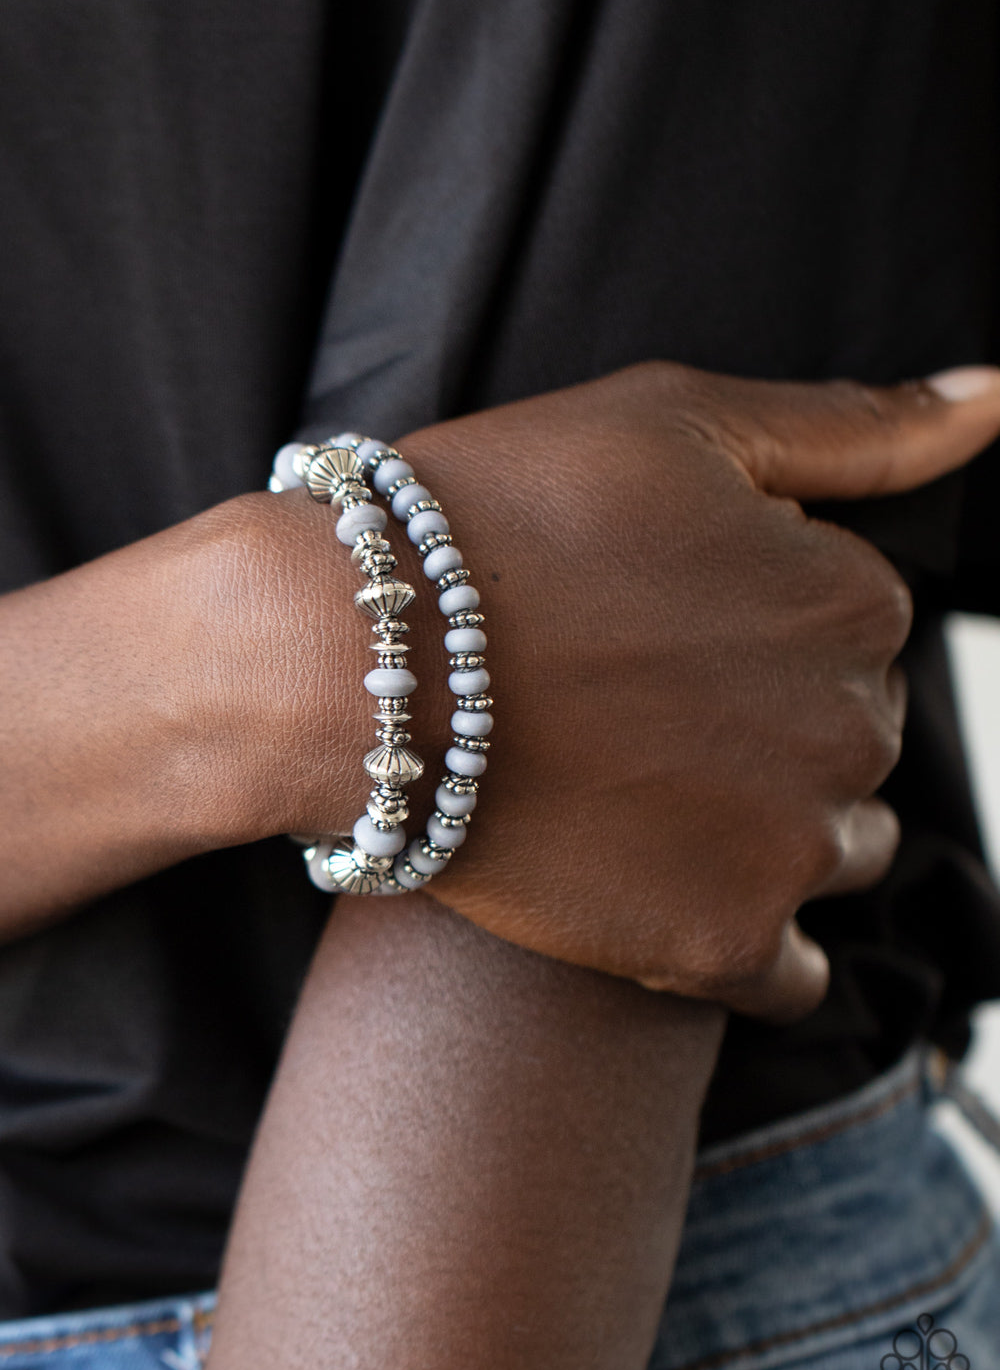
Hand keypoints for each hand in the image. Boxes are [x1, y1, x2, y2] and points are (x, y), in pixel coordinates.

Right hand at [368, 362, 999, 1020]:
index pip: (856, 621)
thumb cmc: (500, 519)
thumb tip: (994, 397)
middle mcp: (852, 723)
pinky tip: (671, 890)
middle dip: (772, 720)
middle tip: (643, 704)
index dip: (756, 618)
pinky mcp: (722, 943)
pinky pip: (794, 972)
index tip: (665, 618)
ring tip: (646, 791)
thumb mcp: (679, 422)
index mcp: (853, 595)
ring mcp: (791, 842)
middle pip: (850, 735)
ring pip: (836, 847)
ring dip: (770, 827)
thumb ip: (855, 427)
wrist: (353, 662)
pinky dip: (749, 938)